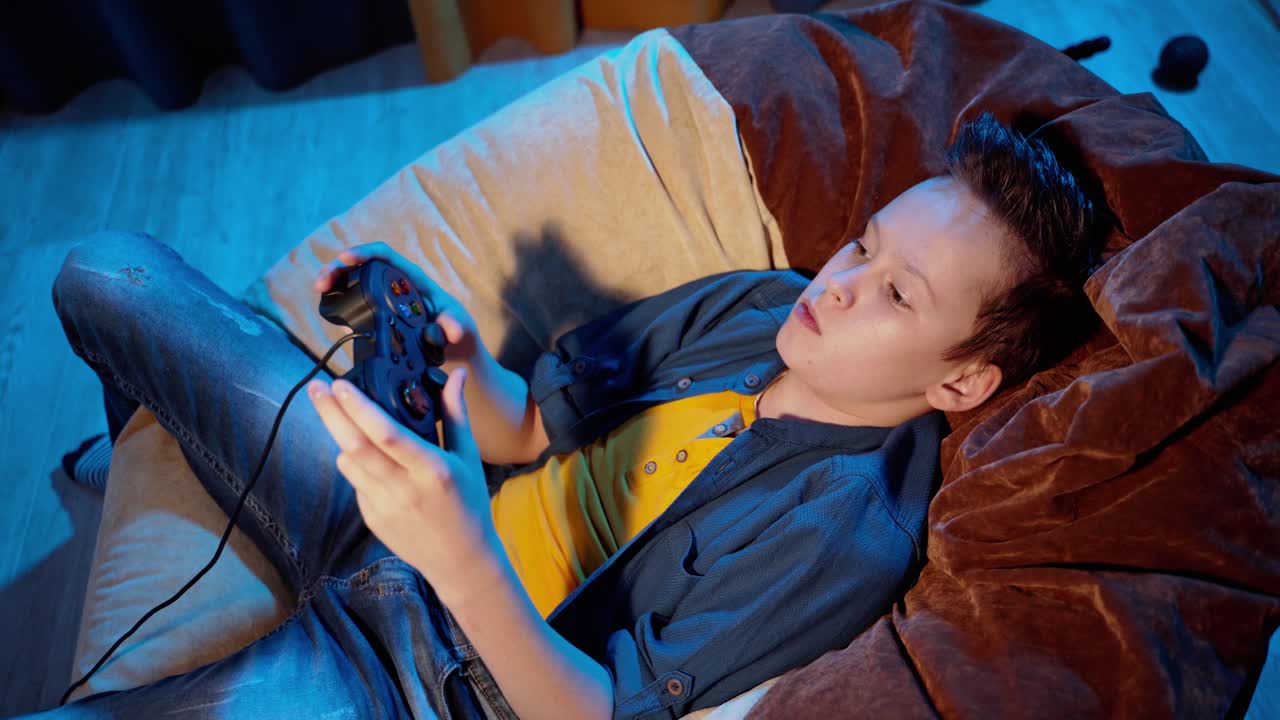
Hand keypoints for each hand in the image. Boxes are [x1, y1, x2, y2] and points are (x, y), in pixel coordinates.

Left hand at [307, 367, 504, 600]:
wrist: (461, 561)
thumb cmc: (469, 504)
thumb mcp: (468, 457)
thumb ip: (456, 414)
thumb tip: (456, 375)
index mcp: (432, 469)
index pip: (386, 434)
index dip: (359, 408)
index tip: (340, 385)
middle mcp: (403, 488)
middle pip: (354, 445)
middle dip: (330, 413)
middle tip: (315, 387)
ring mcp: (383, 507)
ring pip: (348, 463)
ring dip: (339, 435)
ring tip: (337, 413)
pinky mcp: (371, 519)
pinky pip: (354, 482)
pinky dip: (354, 462)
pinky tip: (365, 454)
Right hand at [313, 242, 481, 364]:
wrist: (455, 349)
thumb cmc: (459, 330)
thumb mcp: (460, 327)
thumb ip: (455, 326)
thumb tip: (450, 330)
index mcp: (414, 280)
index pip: (387, 256)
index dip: (365, 253)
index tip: (347, 257)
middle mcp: (396, 284)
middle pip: (363, 266)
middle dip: (339, 268)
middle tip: (322, 281)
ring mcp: (386, 298)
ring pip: (355, 281)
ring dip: (334, 281)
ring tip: (319, 288)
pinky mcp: (379, 313)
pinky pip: (356, 301)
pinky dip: (339, 300)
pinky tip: (326, 305)